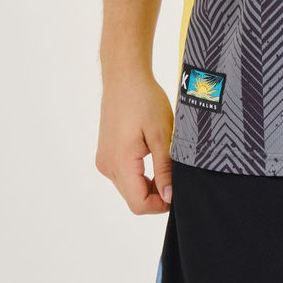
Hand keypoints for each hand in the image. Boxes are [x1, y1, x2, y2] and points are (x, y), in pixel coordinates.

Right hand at [95, 68, 174, 214]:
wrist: (124, 77)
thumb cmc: (144, 100)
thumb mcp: (162, 135)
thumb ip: (164, 169)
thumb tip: (168, 196)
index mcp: (121, 162)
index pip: (139, 204)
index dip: (161, 205)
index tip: (178, 192)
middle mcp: (107, 165)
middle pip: (133, 199)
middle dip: (156, 196)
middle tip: (175, 177)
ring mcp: (104, 160)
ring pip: (128, 188)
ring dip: (148, 186)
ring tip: (165, 165)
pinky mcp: (105, 153)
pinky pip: (123, 176)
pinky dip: (138, 176)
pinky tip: (152, 157)